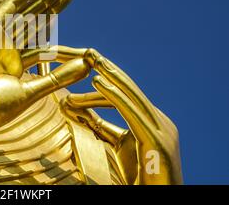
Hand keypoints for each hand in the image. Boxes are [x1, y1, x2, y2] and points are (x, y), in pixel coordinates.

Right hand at [0, 0, 89, 134]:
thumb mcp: (32, 91)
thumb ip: (58, 78)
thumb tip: (86, 67)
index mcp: (13, 66)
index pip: (37, 41)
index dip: (51, 27)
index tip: (65, 23)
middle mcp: (5, 49)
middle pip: (33, 23)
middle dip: (50, 7)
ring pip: (24, 12)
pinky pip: (9, 5)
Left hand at [60, 48, 182, 184]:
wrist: (161, 197)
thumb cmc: (141, 178)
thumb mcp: (120, 147)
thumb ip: (104, 130)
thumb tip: (82, 114)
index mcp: (152, 121)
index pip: (125, 96)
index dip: (106, 80)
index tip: (87, 66)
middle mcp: (159, 120)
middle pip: (129, 89)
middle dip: (108, 69)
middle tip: (89, 53)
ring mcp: (161, 129)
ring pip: (131, 95)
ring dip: (109, 74)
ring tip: (92, 59)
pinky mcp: (157, 140)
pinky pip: (131, 112)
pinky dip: (113, 95)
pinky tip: (97, 82)